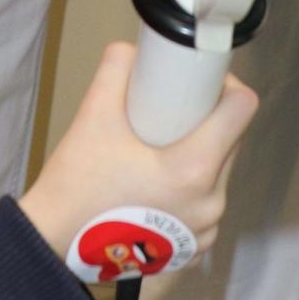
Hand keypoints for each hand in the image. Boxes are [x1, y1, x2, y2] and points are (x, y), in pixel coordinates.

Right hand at [18, 41, 257, 263]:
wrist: (56, 242)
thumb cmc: (79, 179)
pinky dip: (192, 185)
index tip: (196, 81)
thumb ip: (116, 69)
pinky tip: (159, 181)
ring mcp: (205, 231)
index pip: (242, 109)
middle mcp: (211, 202)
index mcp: (195, 169)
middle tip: (171, 109)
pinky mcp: (193, 249)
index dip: (225, 84)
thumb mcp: (94, 113)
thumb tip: (132, 50)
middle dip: (208, 117)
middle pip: (232, 139)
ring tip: (161, 146)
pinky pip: (206, 202)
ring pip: (220, 171)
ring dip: (202, 151)